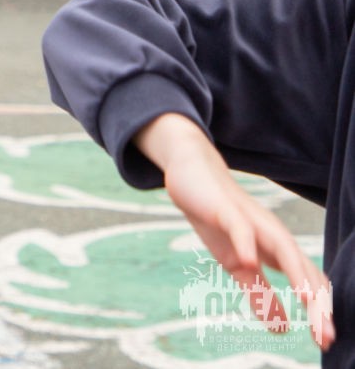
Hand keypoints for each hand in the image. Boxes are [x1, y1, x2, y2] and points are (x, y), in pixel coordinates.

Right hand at [137, 113, 334, 349]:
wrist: (193, 176)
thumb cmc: (219, 221)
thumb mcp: (237, 265)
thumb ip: (259, 292)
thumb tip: (281, 328)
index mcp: (280, 252)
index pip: (310, 284)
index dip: (320, 312)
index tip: (325, 342)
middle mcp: (275, 237)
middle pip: (305, 271)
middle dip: (317, 304)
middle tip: (324, 337)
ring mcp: (254, 223)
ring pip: (284, 249)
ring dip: (297, 275)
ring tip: (306, 302)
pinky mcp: (228, 210)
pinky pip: (241, 228)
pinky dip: (248, 244)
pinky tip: (249, 261)